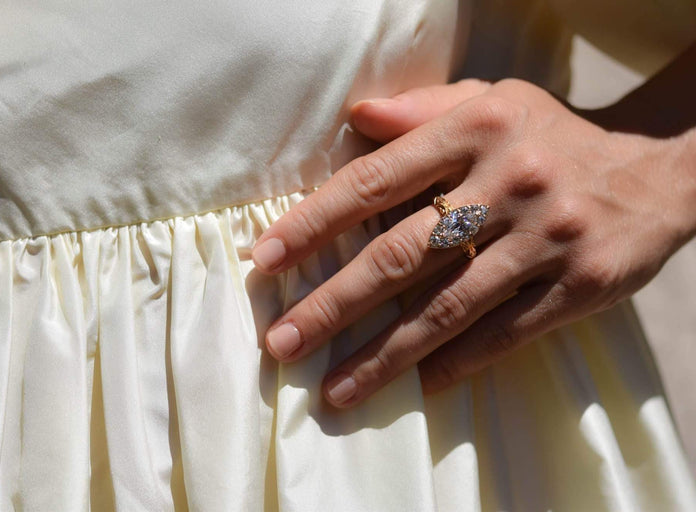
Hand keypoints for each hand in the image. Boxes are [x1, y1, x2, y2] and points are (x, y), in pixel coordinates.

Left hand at [251, 78, 695, 407]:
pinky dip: (459, 362)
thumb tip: (355, 118)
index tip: (264, 262)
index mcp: (476, 130)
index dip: (314, 224)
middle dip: (333, 305)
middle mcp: (509, 182)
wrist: (659, 172)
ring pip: (448, 306)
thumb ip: (423, 109)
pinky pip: (506, 332)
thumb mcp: (494, 102)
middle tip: (281, 344)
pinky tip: (420, 385)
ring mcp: (547, 236)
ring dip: (384, 354)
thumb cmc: (553, 138)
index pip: (374, 181)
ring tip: (335, 389)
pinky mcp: (581, 284)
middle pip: (400, 254)